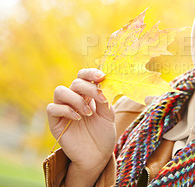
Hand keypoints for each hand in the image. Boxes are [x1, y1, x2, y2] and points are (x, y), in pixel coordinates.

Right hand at [47, 68, 115, 184]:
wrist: (98, 156)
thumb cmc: (103, 134)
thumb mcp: (108, 115)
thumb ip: (104, 100)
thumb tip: (102, 85)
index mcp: (87, 95)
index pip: (83, 76)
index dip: (90, 73)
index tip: (102, 76)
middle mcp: (74, 99)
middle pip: (75, 82)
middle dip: (89, 88)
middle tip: (100, 100)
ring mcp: (64, 110)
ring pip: (60, 91)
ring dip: (76, 99)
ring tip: (88, 112)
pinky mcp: (56, 123)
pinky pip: (52, 108)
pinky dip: (66, 110)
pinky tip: (78, 118)